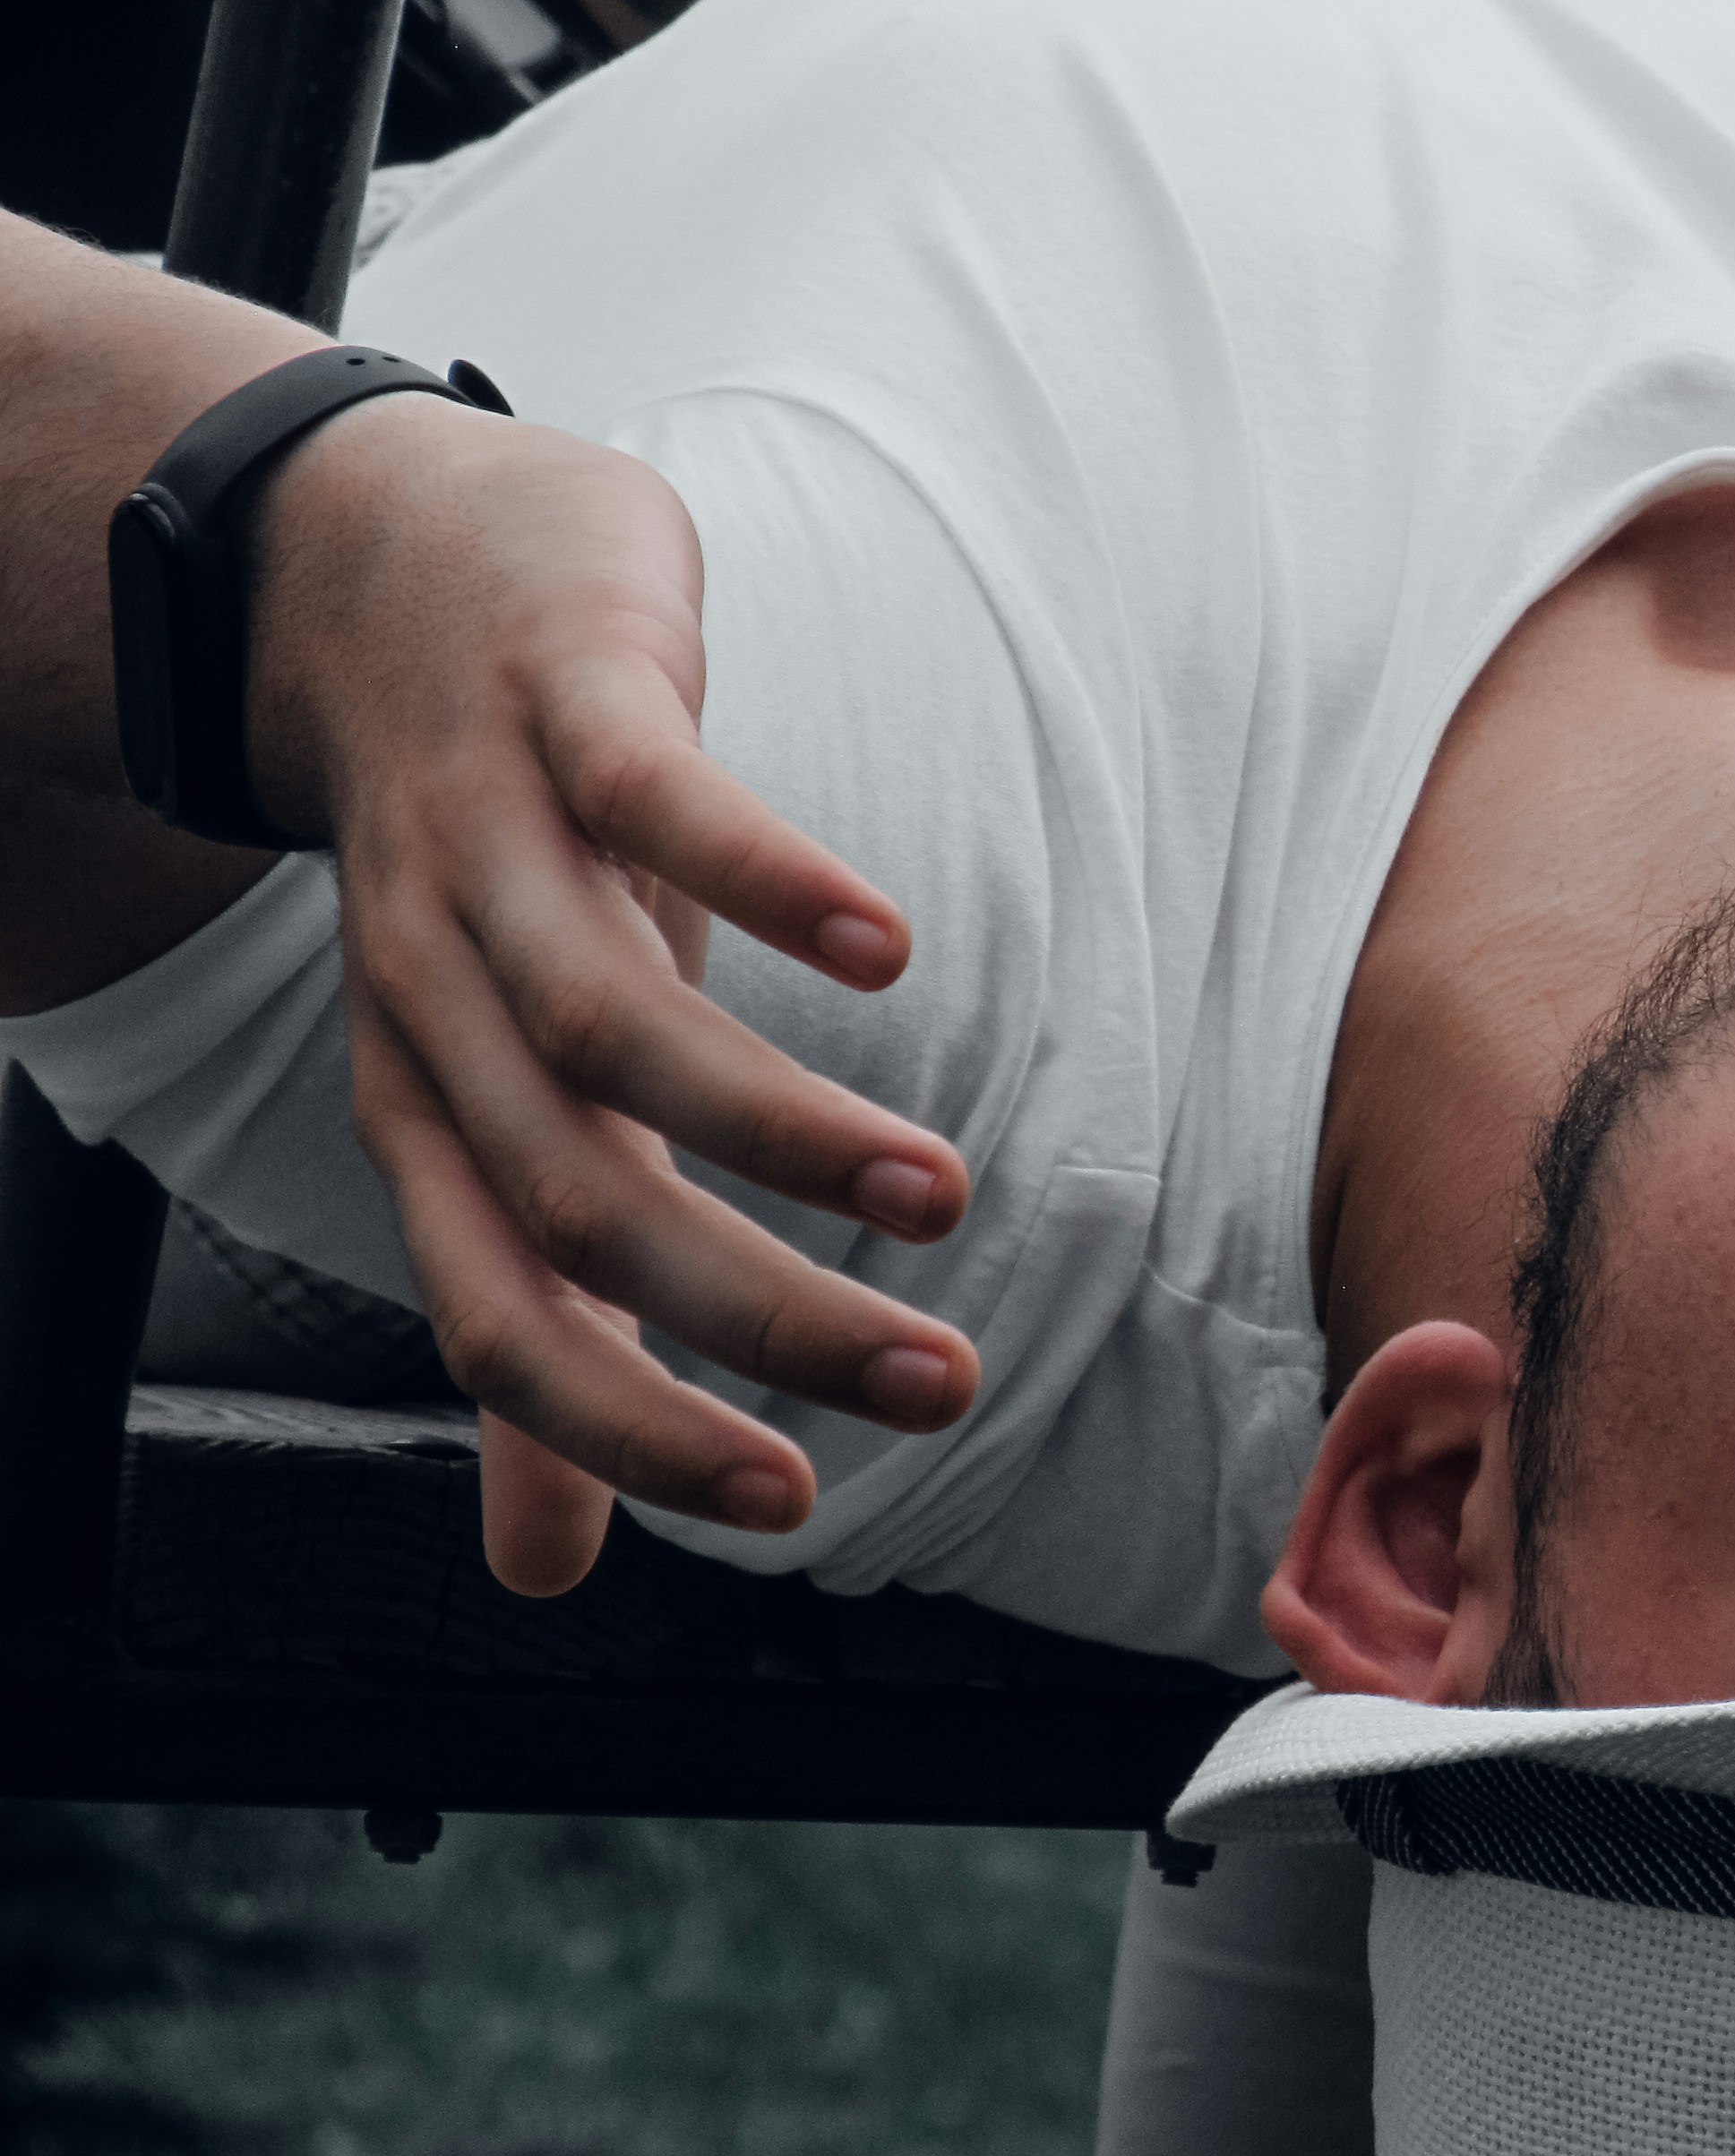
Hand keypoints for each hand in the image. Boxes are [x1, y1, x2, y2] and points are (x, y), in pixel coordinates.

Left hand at [249, 393, 982, 1595]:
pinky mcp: (565, 697)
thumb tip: (544, 1580)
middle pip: (577, 1194)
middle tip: (938, 1383)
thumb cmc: (490, 870)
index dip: (632, 1430)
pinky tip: (887, 947)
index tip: (797, 1502)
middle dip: (763, 1313)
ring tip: (939, 1195)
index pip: (499, 1316)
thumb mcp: (508, 1101)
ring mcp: (490, 838)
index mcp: (430, 1110)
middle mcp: (435, 994)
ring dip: (781, 1128)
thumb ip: (543, 1324)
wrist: (374, 576)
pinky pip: (654, 801)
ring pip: (610, 1021)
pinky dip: (771, 880)